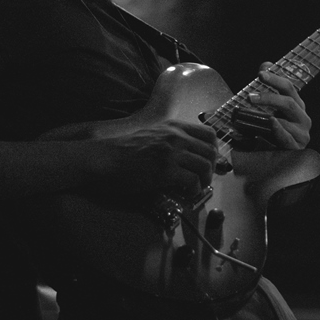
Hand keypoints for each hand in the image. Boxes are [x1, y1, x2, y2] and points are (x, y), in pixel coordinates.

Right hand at [95, 120, 217, 195]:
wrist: (105, 158)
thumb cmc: (124, 149)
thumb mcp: (152, 134)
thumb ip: (171, 138)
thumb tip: (188, 153)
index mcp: (174, 126)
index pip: (209, 133)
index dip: (213, 149)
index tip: (208, 160)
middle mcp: (176, 137)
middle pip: (210, 151)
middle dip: (212, 167)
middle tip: (205, 178)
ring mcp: (171, 153)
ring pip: (205, 167)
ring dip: (205, 180)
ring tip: (197, 187)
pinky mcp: (165, 171)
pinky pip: (192, 181)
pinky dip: (194, 189)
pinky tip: (187, 193)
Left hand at [246, 62, 311, 149]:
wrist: (280, 158)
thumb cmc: (274, 131)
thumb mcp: (270, 109)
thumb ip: (268, 87)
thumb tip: (266, 64)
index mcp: (297, 105)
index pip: (289, 87)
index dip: (275, 79)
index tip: (261, 74)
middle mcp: (302, 117)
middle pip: (288, 102)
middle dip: (269, 97)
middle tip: (250, 97)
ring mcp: (302, 132)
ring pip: (286, 120)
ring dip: (266, 115)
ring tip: (251, 113)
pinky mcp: (297, 147)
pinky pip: (287, 137)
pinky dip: (278, 129)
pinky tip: (271, 122)